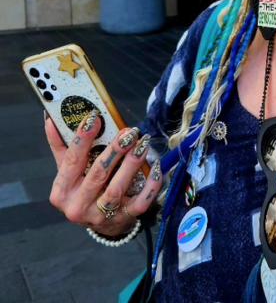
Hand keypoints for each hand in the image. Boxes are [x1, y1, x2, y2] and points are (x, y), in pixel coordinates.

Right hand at [46, 110, 162, 236]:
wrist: (101, 224)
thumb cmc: (83, 190)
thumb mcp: (69, 172)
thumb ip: (61, 147)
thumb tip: (51, 119)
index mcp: (62, 191)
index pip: (72, 161)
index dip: (83, 138)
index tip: (95, 117)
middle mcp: (78, 205)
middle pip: (97, 174)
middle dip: (115, 150)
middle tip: (129, 132)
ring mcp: (101, 215)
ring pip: (117, 188)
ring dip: (132, 163)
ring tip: (143, 144)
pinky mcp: (123, 219)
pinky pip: (140, 201)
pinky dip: (150, 185)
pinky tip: (156, 167)